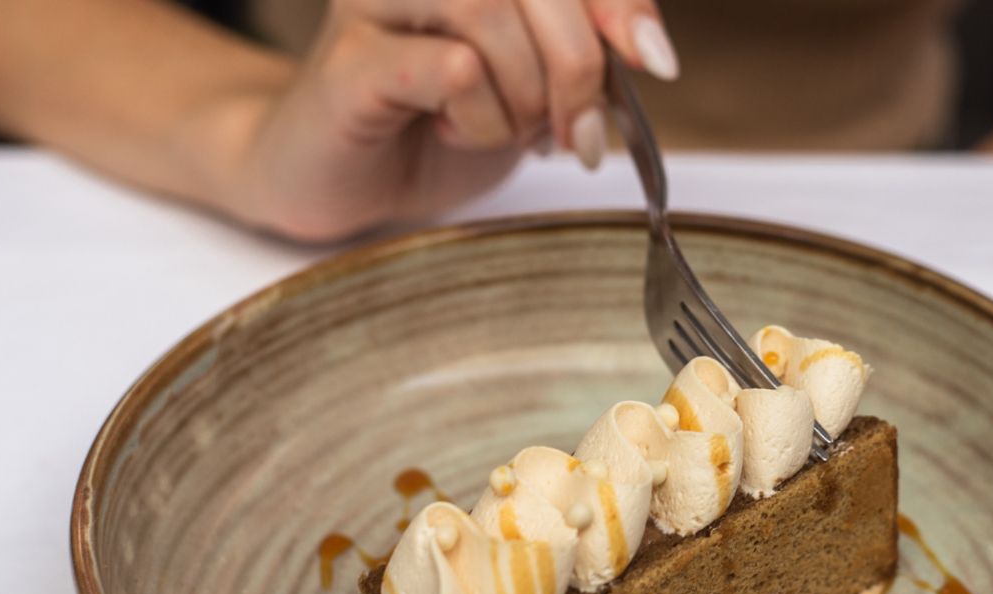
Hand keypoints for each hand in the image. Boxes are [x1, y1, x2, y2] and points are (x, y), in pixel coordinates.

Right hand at [221, 0, 677, 241]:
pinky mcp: (348, 63)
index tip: (653, 63)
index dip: (619, 4)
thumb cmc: (437, 122)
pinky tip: (452, 132)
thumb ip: (585, 52)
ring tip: (508, 133)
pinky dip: (479, 118)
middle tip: (578, 134)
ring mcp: (374, 3)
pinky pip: (453, 69)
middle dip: (578, 67)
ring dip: (524, 94)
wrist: (340, 178)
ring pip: (490, 11)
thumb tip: (652, 52)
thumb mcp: (533, 84)